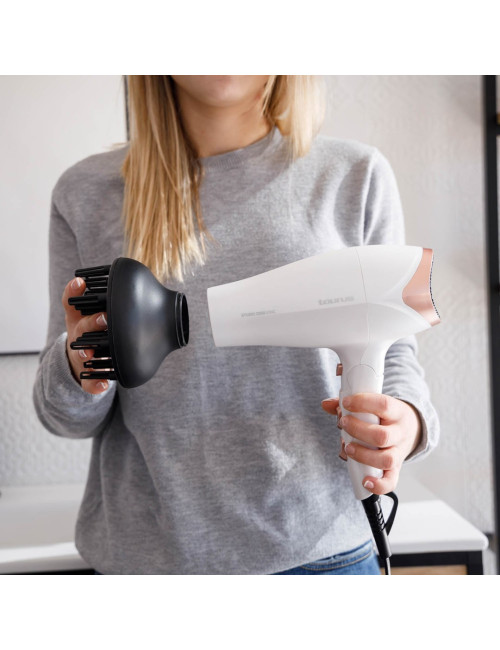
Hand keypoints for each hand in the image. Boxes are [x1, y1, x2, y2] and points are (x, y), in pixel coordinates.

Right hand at [62, 277, 109, 394]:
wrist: (80, 360)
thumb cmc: (91, 331)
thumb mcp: (90, 313)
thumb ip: (104, 297)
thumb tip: (126, 278)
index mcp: (78, 319)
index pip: (71, 302)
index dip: (74, 292)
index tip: (80, 282)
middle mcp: (77, 335)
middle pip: (82, 327)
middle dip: (91, 322)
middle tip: (104, 317)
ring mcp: (79, 355)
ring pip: (80, 353)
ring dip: (85, 352)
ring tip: (90, 353)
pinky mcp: (85, 375)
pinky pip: (88, 382)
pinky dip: (94, 384)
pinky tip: (103, 384)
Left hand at [321, 393, 421, 494]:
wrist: (411, 429)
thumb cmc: (385, 416)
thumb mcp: (375, 405)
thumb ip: (350, 404)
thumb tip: (326, 404)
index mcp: (396, 412)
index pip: (383, 405)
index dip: (363, 403)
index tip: (346, 403)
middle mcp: (400, 433)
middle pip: (382, 436)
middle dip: (358, 430)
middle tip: (343, 423)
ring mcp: (398, 452)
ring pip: (386, 459)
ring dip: (363, 455)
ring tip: (347, 447)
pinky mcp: (395, 469)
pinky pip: (391, 481)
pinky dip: (378, 485)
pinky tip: (364, 481)